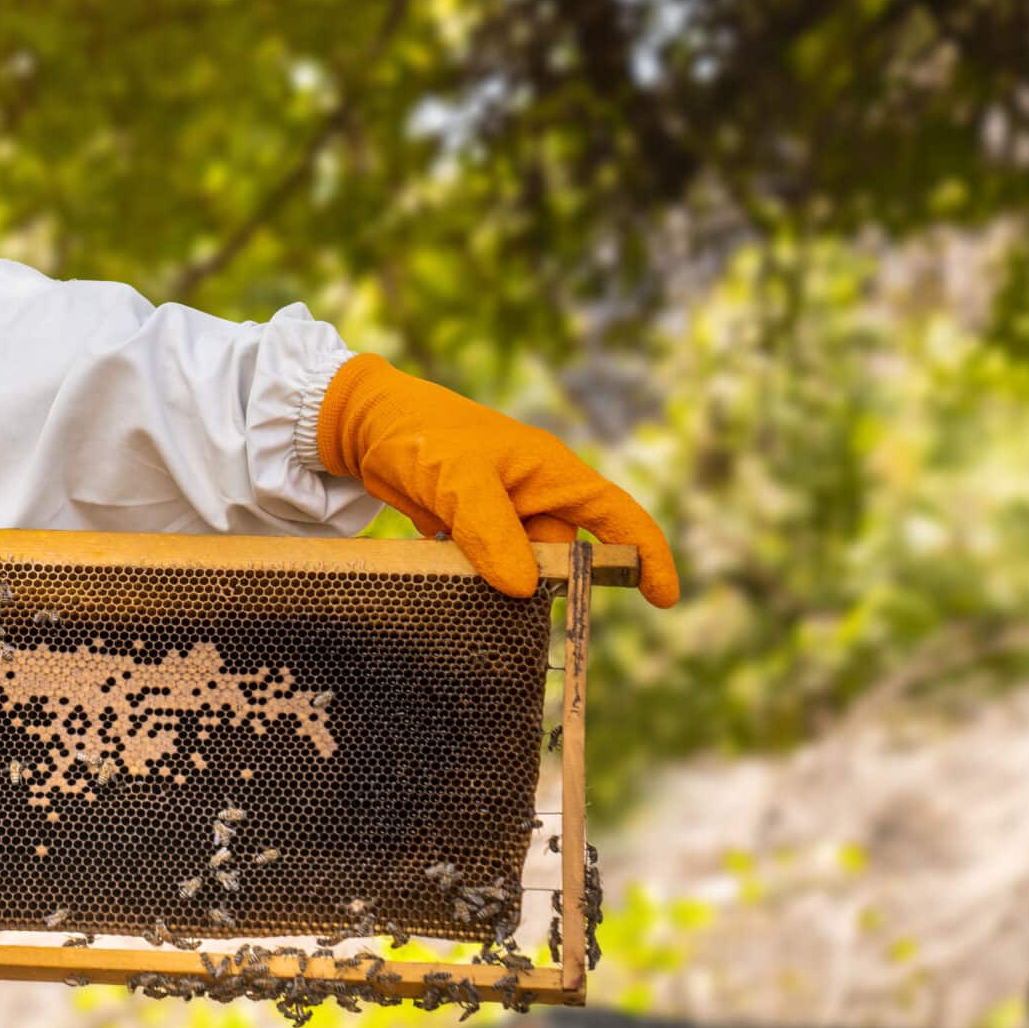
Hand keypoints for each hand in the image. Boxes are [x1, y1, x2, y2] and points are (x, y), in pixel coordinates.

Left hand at [316, 354, 678, 606]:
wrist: (364, 426)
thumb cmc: (420, 434)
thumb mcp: (459, 479)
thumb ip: (492, 531)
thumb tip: (522, 587)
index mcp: (552, 472)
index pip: (616, 517)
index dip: (646, 556)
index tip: (664, 600)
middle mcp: (535, 494)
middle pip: (561, 555)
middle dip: (542, 583)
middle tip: (503, 602)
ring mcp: (503, 514)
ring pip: (519, 568)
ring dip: (499, 584)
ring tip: (463, 578)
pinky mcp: (471, 529)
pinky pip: (485, 567)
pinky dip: (472, 579)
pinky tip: (444, 577)